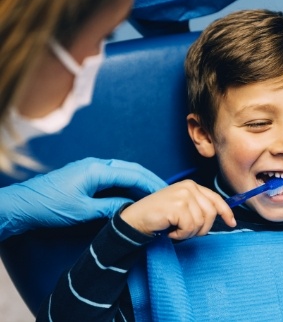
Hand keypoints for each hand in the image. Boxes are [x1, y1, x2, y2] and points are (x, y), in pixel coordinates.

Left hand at [0, 157, 166, 240]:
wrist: (22, 205)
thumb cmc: (49, 207)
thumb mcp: (83, 211)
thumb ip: (110, 207)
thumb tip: (132, 209)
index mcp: (96, 170)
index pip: (132, 175)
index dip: (151, 184)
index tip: (166, 193)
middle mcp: (96, 164)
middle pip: (131, 169)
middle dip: (150, 179)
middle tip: (167, 192)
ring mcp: (91, 168)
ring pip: (124, 171)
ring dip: (139, 180)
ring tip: (155, 193)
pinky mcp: (87, 174)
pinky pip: (114, 175)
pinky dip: (128, 183)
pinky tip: (134, 193)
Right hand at [120, 180, 236, 239]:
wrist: (136, 219)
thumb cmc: (160, 216)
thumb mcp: (182, 207)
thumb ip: (199, 207)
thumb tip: (222, 216)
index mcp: (192, 185)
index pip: (216, 198)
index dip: (226, 212)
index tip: (232, 223)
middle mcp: (189, 187)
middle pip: (211, 214)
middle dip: (201, 229)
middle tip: (185, 231)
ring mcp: (183, 195)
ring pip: (201, 222)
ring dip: (188, 233)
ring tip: (175, 229)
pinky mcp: (178, 206)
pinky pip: (190, 228)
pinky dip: (181, 234)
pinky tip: (171, 230)